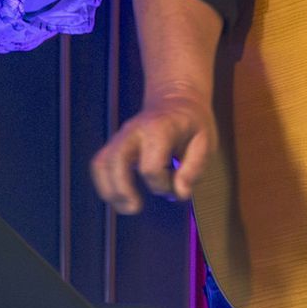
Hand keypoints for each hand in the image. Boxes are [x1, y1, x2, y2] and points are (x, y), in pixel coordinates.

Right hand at [90, 84, 216, 213]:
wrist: (177, 99)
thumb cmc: (192, 123)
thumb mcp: (205, 141)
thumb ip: (194, 168)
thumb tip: (180, 193)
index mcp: (160, 129)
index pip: (150, 166)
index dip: (161, 184)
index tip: (175, 188)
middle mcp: (135, 130)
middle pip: (116, 162)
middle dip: (122, 190)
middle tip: (135, 208)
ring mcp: (121, 135)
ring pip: (102, 163)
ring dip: (109, 190)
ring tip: (126, 206)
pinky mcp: (115, 143)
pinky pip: (100, 165)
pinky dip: (105, 183)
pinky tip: (120, 196)